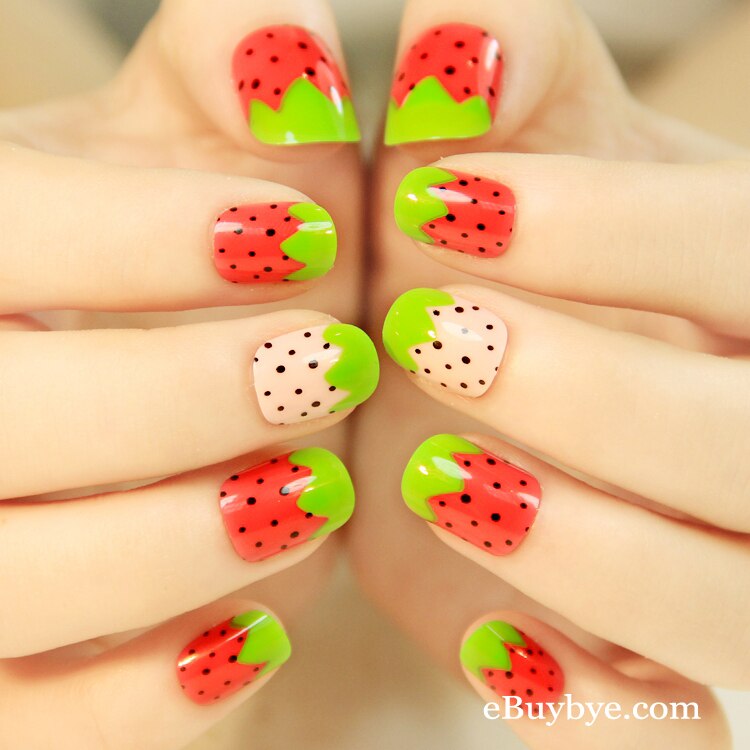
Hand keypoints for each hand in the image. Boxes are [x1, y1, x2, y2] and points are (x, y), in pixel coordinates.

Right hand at [0, 1, 376, 746]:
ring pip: (14, 588)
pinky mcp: (19, 701)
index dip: (131, 233)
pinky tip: (251, 634)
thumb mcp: (210, 160)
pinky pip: (50, 730)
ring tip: (314, 488)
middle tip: (328, 365)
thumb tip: (286, 33)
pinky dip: (153, 697)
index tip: (297, 225)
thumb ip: (237, 79)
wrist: (196, 419)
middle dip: (174, 394)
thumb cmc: (205, 276)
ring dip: (179, 542)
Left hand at [353, 0, 746, 746]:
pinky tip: (493, 648)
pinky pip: (666, 721)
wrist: (464, 358)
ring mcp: (731, 566)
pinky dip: (593, 705)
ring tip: (434, 475)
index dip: (614, 227)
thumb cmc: (491, 244)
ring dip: (590, 551)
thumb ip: (504, 70)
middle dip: (599, 391)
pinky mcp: (661, 663)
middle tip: (435, 335)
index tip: (447, 196)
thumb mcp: (506, 148)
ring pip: (728, 605)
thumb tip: (461, 31)